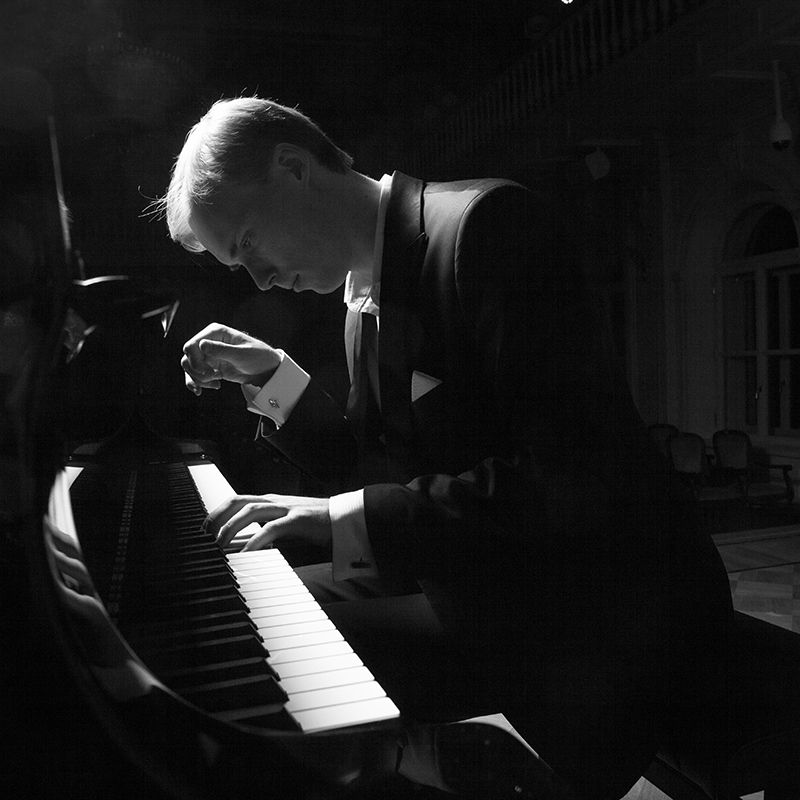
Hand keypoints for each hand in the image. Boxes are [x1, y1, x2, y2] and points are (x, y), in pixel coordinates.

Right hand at [181, 323, 282, 394]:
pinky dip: (198, 384)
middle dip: (196, 371)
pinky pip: (196, 376)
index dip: (194, 360)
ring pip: (189, 367)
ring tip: (215, 385)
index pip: (192, 345)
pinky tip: (209, 389)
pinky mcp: (211, 367)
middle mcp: (209, 342)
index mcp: (215, 332)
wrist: (267, 370)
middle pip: (188, 357)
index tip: (207, 372)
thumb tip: (201, 345)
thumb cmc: (258, 357)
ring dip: (197, 379)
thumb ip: (221, 350)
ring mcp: (209, 355)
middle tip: (212, 378)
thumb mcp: (241, 354)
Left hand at [205, 493, 331, 551]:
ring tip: (220, 544)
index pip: (239, 499)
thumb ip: (269, 532)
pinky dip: (255, 541)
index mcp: (273, 501)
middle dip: (218, 515)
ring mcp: (287, 508)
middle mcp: (276, 501)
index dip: (219, 510)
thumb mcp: (288, 527)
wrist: (347, 520)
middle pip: (239, 500)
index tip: (205, 527)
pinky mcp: (299, 520)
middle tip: (205, 534)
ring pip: (251, 510)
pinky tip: (245, 553)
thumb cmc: (318, 525)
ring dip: (231, 526)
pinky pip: (271, 529)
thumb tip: (246, 547)